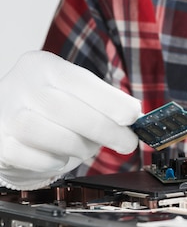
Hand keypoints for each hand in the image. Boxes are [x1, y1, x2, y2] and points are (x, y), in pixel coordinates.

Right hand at [0, 51, 140, 189]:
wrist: (3, 118)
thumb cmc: (44, 104)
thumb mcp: (70, 90)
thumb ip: (99, 99)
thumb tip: (133, 115)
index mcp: (43, 65)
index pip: (82, 82)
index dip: (111, 101)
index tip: (134, 117)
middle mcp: (22, 85)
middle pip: (69, 110)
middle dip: (105, 129)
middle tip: (126, 142)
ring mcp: (6, 114)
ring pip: (52, 135)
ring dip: (80, 146)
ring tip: (88, 148)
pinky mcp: (0, 142)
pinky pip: (34, 158)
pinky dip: (54, 161)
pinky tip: (61, 157)